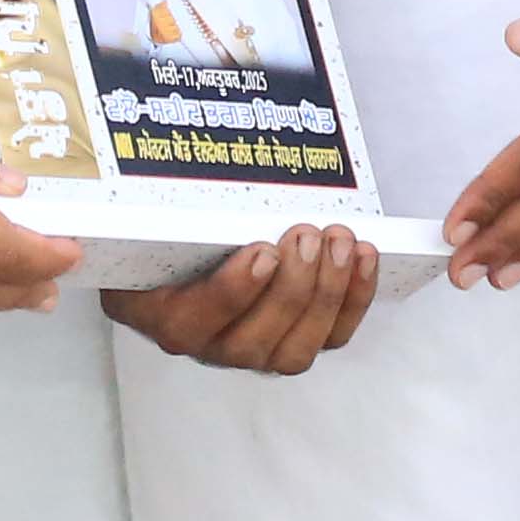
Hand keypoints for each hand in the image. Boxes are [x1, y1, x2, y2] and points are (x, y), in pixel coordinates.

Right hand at [105, 225, 378, 374]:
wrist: (183, 250)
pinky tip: (362, 257)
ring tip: (338, 243)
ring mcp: (253, 350)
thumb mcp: (157, 218)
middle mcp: (208, 343)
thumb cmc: (171, 234)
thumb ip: (164, 211)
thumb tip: (160, 170)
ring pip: (295, 349)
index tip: (262, 253)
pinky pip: (331, 337)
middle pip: (251, 341)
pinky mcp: (294, 344)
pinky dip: (353, 298)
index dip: (231, 293)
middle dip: (291, 288)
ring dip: (325, 294)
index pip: (189, 321)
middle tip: (307, 236)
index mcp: (164, 313)